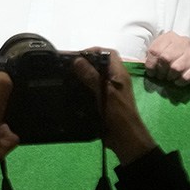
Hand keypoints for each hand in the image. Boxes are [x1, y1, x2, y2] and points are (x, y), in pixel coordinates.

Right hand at [73, 50, 156, 164]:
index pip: (108, 54)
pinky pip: (89, 89)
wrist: (125, 138)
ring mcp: (108, 91)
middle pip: (99, 64)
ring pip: (93, 76)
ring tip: (64, 77)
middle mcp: (114, 80)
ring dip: (80, 75)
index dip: (93, 51)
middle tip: (66, 67)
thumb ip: (92, 76)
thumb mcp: (105, 93)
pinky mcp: (101, 101)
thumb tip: (77, 60)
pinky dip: (79, 87)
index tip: (76, 57)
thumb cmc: (118, 114)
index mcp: (119, 74)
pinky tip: (69, 91)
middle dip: (83, 63)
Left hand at [145, 31, 189, 84]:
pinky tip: (177, 80)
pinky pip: (187, 76)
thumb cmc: (168, 53)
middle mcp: (182, 42)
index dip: (150, 65)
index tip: (151, 72)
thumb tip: (132, 64)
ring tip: (168, 77)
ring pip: (176, 68)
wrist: (187, 53)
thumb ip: (148, 56)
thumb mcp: (158, 49)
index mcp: (169, 37)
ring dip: (169, 76)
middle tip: (160, 76)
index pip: (155, 51)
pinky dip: (179, 81)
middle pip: (166, 59)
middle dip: (160, 71)